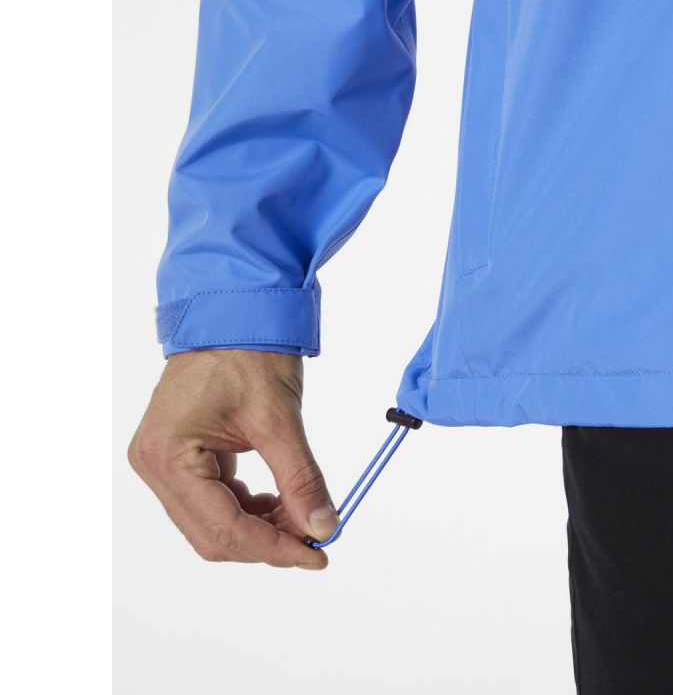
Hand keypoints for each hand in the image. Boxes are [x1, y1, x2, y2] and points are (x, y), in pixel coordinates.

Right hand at [128, 350, 338, 568]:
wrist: (233, 311)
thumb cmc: (247, 352)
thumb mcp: (278, 419)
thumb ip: (301, 478)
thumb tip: (323, 526)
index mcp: (169, 455)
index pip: (223, 527)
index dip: (274, 548)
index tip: (318, 555)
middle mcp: (155, 464)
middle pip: (212, 534)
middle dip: (266, 541)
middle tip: (314, 536)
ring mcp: (164, 460)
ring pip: (212, 522)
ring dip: (259, 527)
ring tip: (301, 513)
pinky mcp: (179, 455)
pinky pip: (212, 500)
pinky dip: (248, 507)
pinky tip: (278, 499)